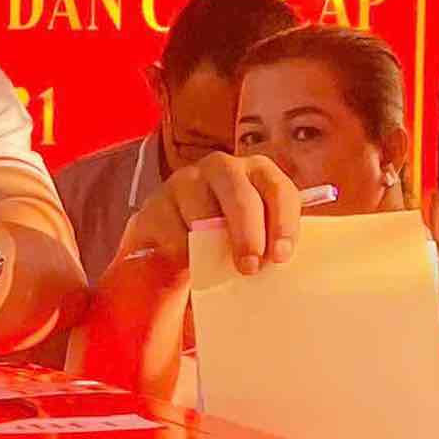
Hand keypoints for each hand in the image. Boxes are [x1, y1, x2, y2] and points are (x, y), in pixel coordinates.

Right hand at [118, 152, 301, 273]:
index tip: (280, 257)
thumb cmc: (226, 238)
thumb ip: (271, 240)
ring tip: (217, 270)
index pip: (278, 190)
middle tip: (249, 268)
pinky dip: (185, 254)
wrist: (174, 242)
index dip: (283, 224)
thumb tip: (280, 262)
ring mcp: (184, 181)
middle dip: (248, 236)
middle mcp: (221, 167)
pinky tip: (189, 262)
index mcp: (256, 171)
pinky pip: (175, 234)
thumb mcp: (257, 234)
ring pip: (204, 217)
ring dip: (214, 248)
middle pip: (241, 198)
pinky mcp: (155, 205)